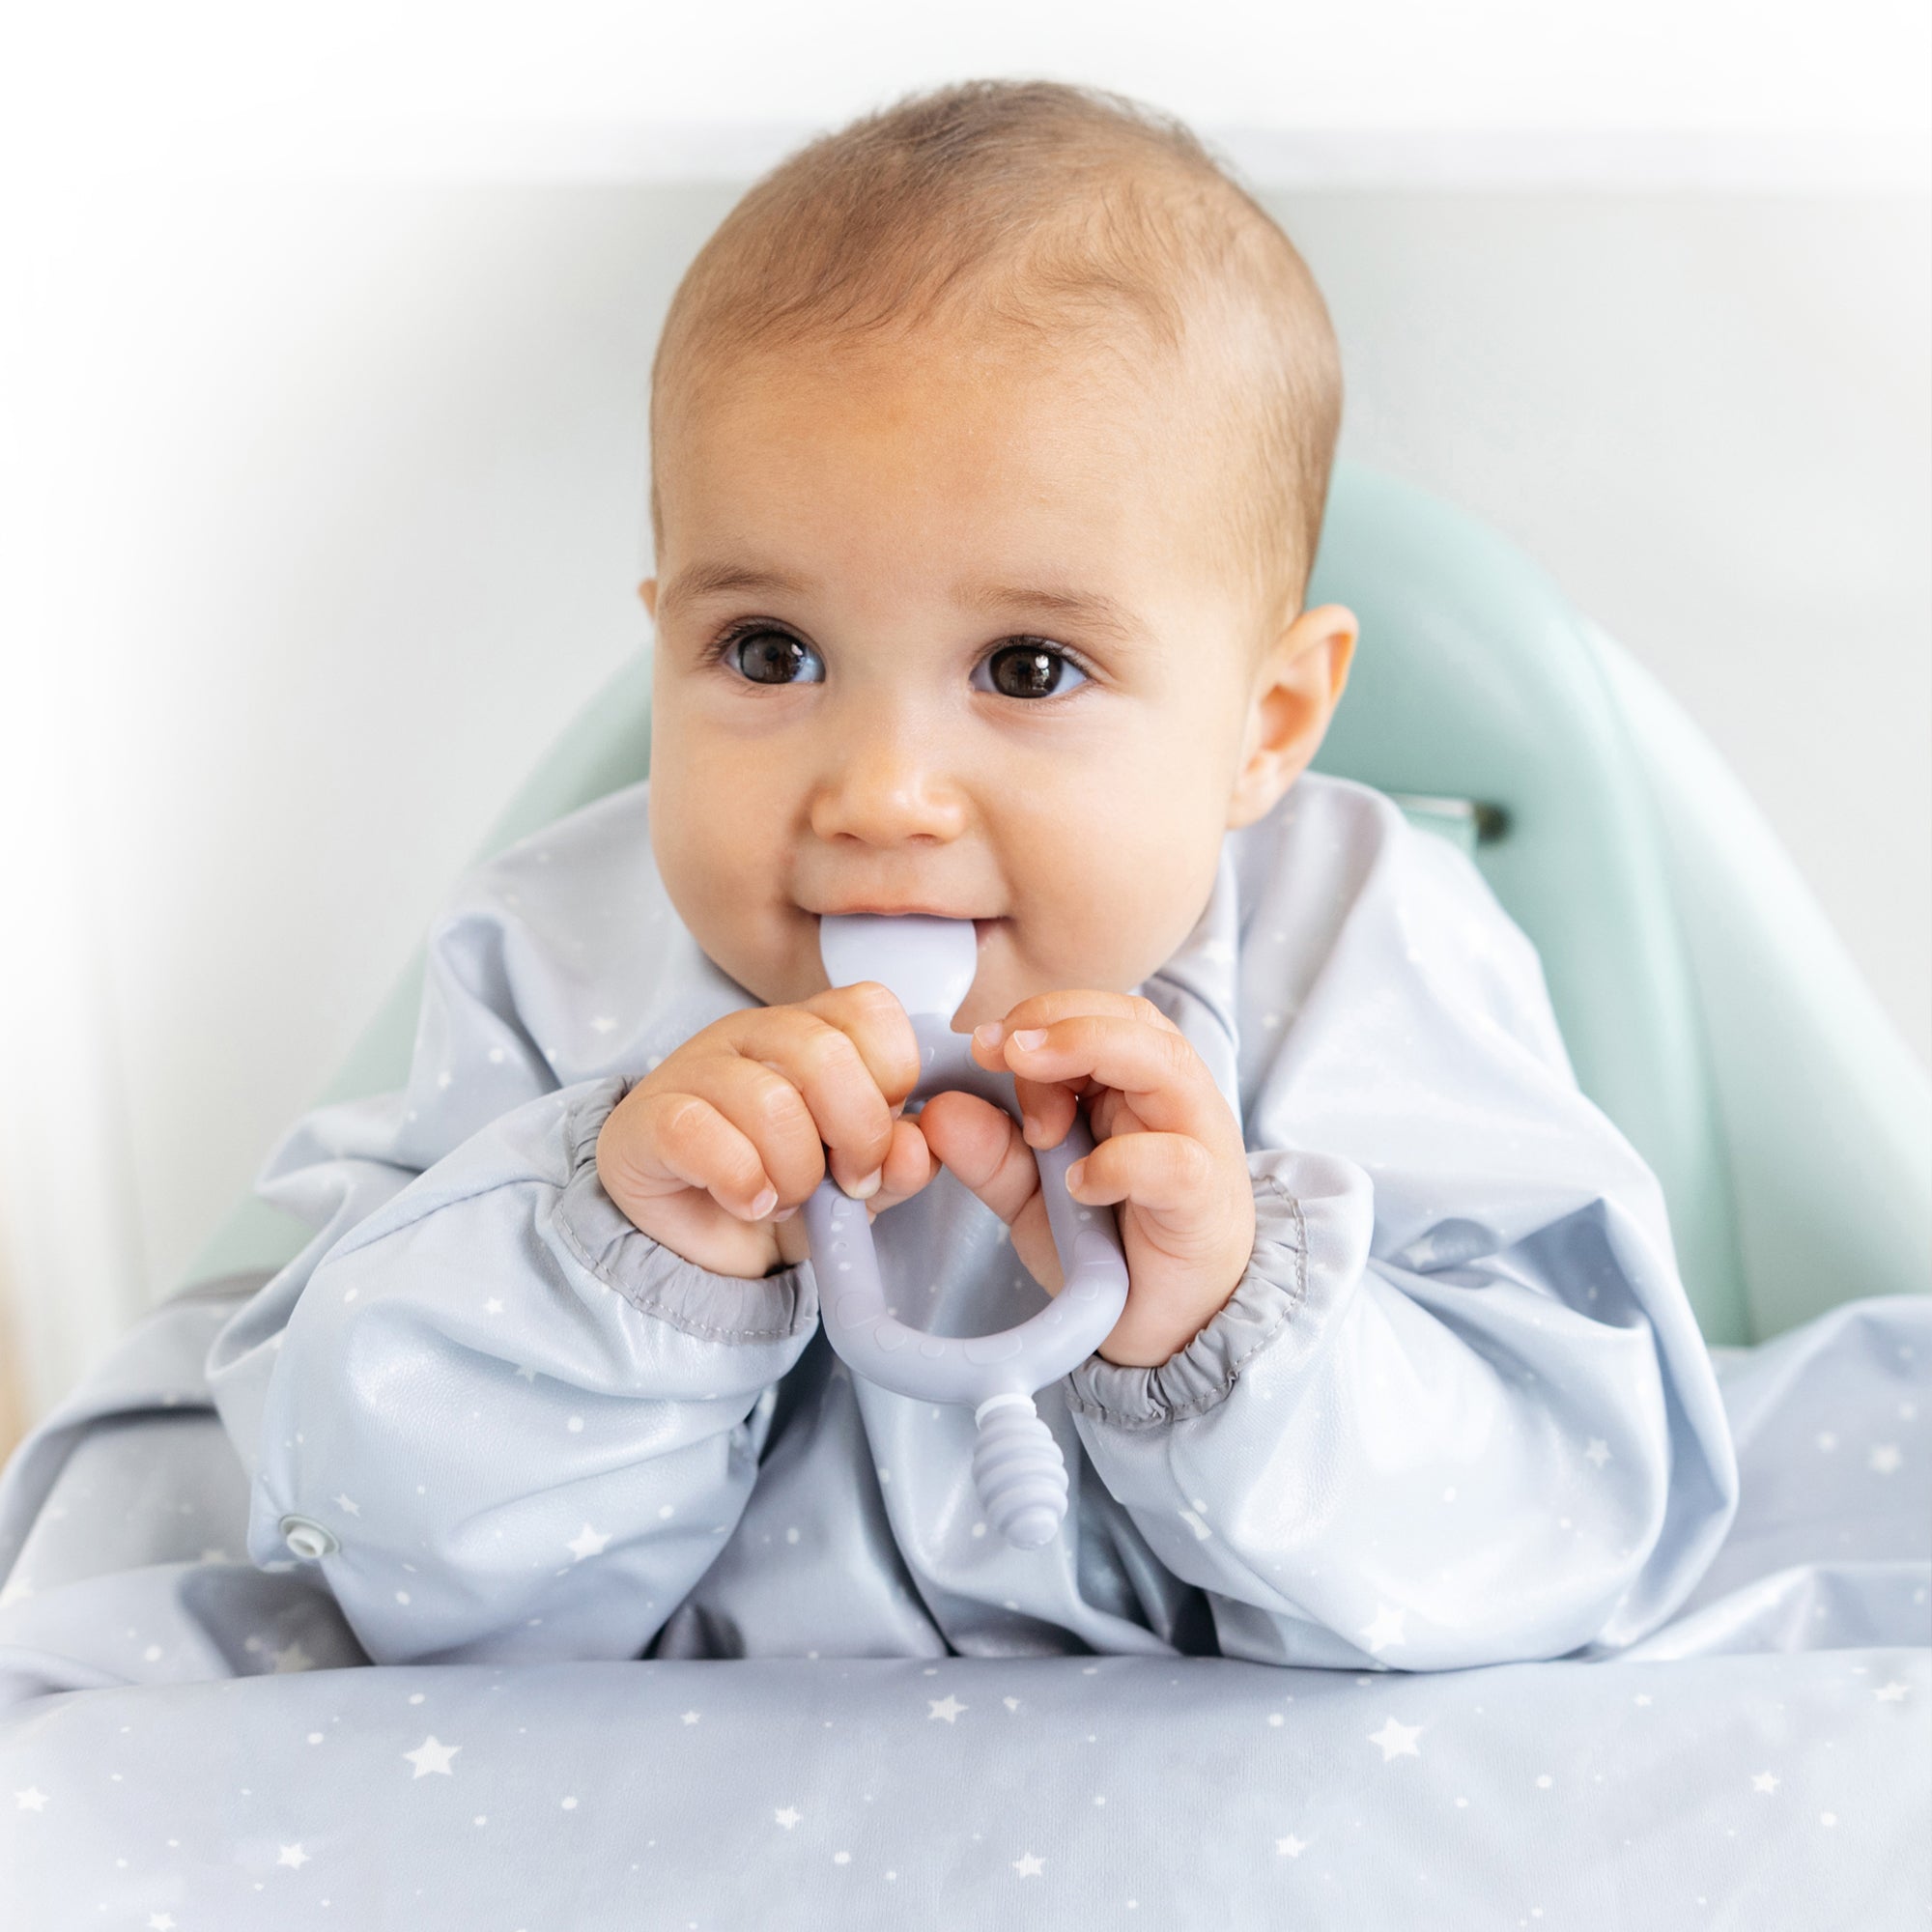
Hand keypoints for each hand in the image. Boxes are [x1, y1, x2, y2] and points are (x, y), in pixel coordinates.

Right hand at [595, 984, 940, 1278]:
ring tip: (787, 1198)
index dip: (893, 1076)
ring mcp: (695, 1067)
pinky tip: (748, 1203)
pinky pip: (701, 1133)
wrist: (693, 1235)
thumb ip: (897, 1163)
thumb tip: (915, 1150)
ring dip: (795, 1172)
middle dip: (856, 1135)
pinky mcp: (649, 1117)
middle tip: (848, 1183)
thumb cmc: (779, 1186)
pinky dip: (741, 1182)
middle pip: (825, 1053)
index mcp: (811, 1030)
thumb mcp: (855, 1180)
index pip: (869, 1007)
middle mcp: (753, 1033)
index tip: (884, 1136)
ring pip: (769, 1101)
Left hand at [916, 991, 1255, 1366]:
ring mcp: (1198, 1143)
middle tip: (1002, 1052)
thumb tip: (938, 1111)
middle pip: (1133, 1020)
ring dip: (1091, 1057)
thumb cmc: (1108, 1247)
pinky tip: (1078, 1187)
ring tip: (1035, 1107)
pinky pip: (1172, 1160)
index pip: (1097, 1013)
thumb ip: (990, 1153)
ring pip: (1163, 1063)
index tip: (980, 1046)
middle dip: (1059, 1023)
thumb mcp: (1031, 1195)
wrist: (1160, 1330)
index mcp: (1130, 1084)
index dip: (1039, 1015)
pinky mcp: (1204, 1199)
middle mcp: (1171, 1099)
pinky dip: (1119, 1162)